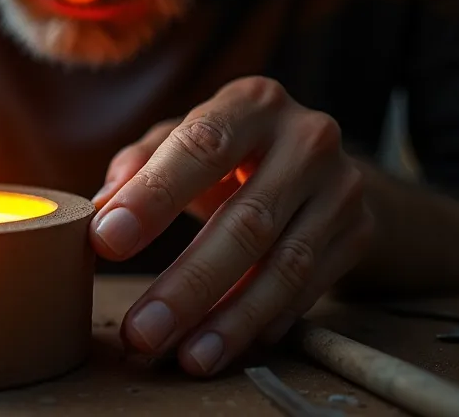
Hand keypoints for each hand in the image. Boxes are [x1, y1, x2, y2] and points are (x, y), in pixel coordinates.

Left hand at [90, 76, 373, 375]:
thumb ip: (140, 164)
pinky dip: (266, 322)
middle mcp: (306, 138)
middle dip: (189, 284)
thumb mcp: (185, 138)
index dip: (153, 196)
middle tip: (141, 330)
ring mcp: (341, 187)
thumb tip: (99, 209)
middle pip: (246, 221)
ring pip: (284, 265)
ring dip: (231, 319)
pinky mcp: (359, 232)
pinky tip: (227, 346)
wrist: (323, 165)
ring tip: (186, 356)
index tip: (106, 242)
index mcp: (253, 103)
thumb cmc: (231, 151)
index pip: (201, 146)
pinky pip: (310, 289)